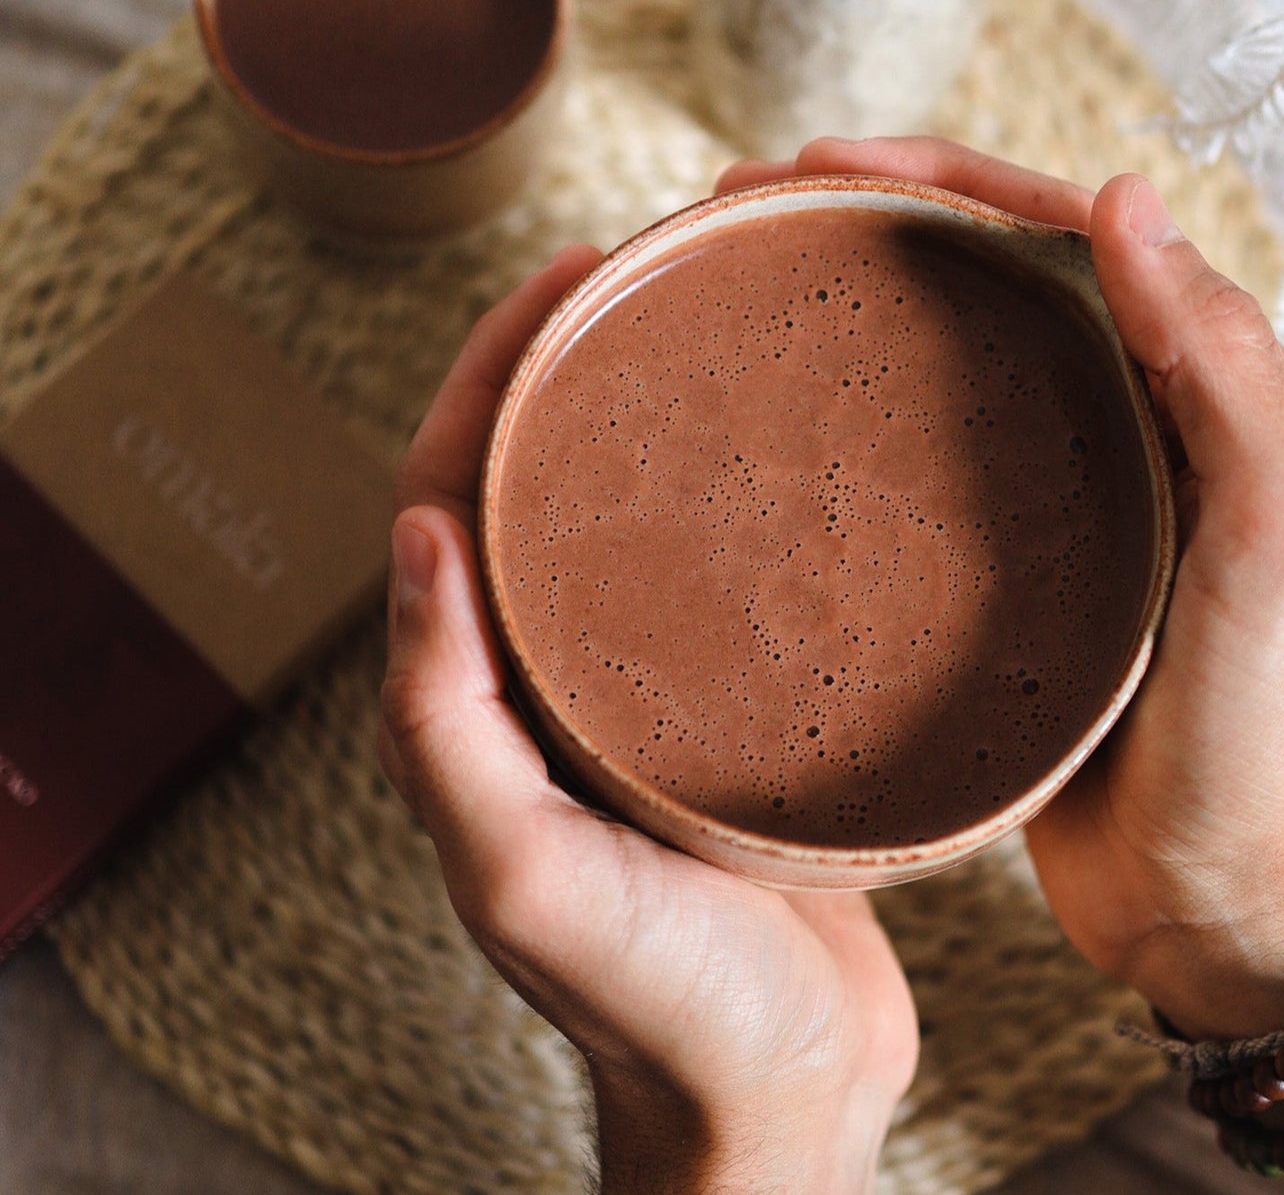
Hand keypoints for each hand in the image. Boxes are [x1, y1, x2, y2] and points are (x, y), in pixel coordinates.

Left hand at [380, 246, 916, 1194]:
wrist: (774, 1091)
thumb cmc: (653, 1005)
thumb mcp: (525, 874)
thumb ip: (445, 721)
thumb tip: (413, 534)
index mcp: (478, 705)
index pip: (452, 498)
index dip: (487, 379)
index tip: (563, 279)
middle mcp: (549, 683)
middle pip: (538, 485)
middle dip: (571, 365)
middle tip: (646, 268)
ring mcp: (638, 694)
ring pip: (624, 521)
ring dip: (647, 419)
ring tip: (714, 331)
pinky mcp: (725, 717)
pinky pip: (711, 581)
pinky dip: (728, 503)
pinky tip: (792, 462)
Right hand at [717, 138, 1283, 1040]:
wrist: (1220, 903)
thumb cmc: (1266, 735)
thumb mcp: (1277, 539)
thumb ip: (1222, 368)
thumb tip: (1123, 202)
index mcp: (1199, 392)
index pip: (1062, 237)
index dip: (945, 180)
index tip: (824, 163)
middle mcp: (1125, 427)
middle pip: (984, 284)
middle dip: (871, 223)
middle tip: (746, 206)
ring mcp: (1054, 503)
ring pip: (941, 368)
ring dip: (851, 312)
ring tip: (740, 285)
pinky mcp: (996, 580)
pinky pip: (917, 476)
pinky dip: (851, 430)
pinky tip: (779, 432)